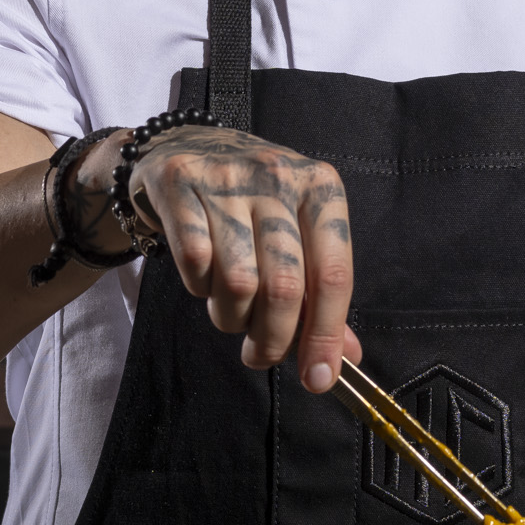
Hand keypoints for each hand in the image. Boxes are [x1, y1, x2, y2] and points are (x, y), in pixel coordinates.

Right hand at [114, 128, 360, 384]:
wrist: (184, 146)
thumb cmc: (252, 200)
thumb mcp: (298, 233)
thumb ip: (321, 293)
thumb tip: (344, 359)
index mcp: (321, 188)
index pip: (335, 275)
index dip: (326, 335)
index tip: (319, 378)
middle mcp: (278, 177)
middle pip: (285, 287)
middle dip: (273, 339)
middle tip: (262, 355)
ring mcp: (227, 178)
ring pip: (238, 282)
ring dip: (232, 317)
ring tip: (230, 311)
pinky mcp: (180, 183)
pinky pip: (195, 262)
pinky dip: (199, 287)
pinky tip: (204, 278)